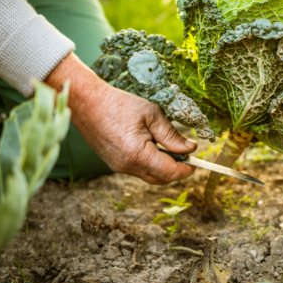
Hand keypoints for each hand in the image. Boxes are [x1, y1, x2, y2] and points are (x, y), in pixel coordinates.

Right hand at [46, 53, 196, 184]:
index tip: (196, 161)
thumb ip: (172, 135)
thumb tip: (190, 149)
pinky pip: (138, 170)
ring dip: (163, 167)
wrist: (87, 103)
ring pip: (149, 176)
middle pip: (160, 179)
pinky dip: (150, 163)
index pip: (170, 173)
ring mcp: (118, 167)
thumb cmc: (119, 104)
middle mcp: (127, 166)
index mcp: (138, 155)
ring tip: (169, 147)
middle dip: (176, 170)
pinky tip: (152, 146)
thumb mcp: (152, 115)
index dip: (186, 170)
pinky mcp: (113, 163)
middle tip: (186, 154)